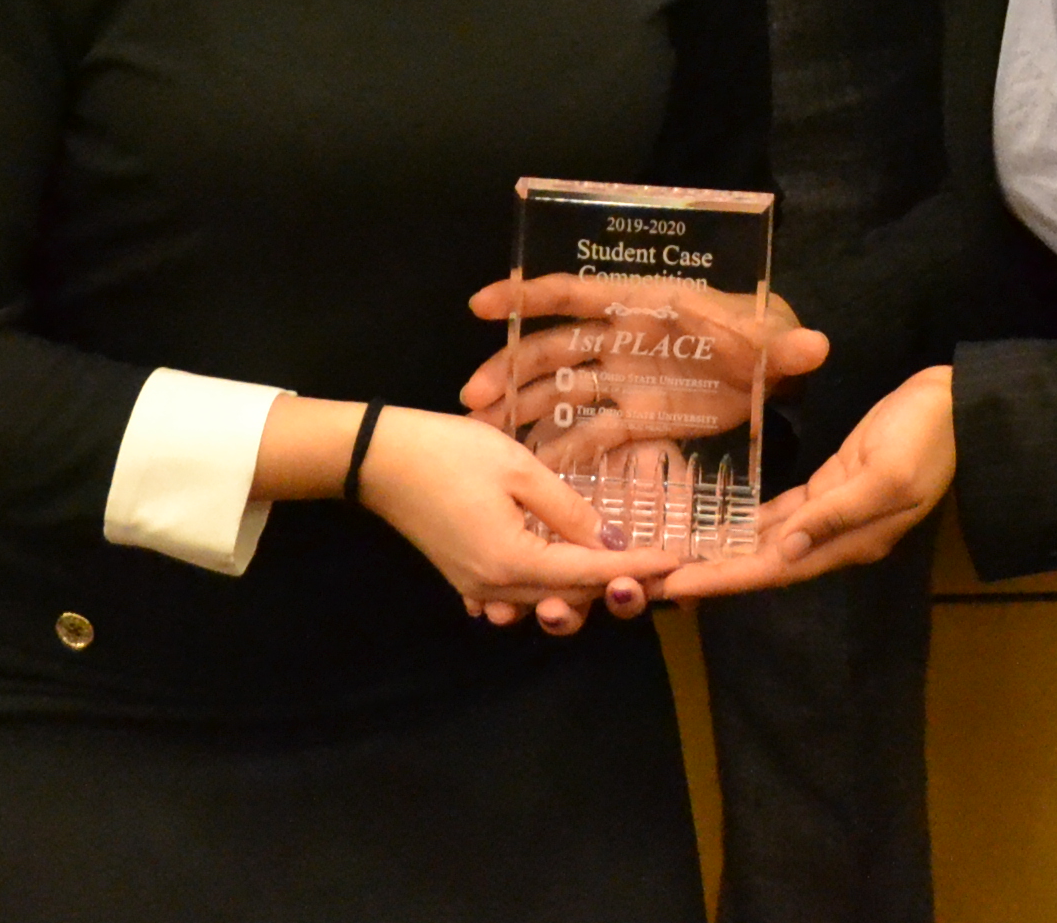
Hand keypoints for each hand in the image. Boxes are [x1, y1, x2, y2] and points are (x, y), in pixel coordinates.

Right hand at [342, 404, 685, 636]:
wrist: (379, 458)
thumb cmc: (451, 453)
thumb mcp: (520, 470)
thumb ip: (568, 511)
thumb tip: (610, 544)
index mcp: (513, 562)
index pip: (590, 574)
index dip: (637, 569)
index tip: (677, 563)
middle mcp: (496, 589)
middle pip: (569, 600)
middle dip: (614, 587)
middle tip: (656, 568)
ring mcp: (476, 589)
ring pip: (542, 602)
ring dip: (580, 593)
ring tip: (617, 572)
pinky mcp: (463, 578)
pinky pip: (511, 598)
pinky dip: (540, 592)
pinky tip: (559, 577)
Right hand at [462, 273, 826, 439]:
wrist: (777, 367)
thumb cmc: (768, 338)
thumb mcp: (775, 338)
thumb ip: (789, 346)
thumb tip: (818, 347)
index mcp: (646, 308)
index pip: (579, 295)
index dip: (530, 294)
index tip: (482, 303)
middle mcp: (624, 342)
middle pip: (555, 350)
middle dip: (511, 368)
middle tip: (473, 398)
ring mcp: (625, 383)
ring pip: (561, 392)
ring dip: (521, 409)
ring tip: (482, 433)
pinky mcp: (635, 420)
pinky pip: (589, 435)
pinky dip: (558, 449)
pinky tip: (529, 472)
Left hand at [656, 363, 954, 601]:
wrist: (960, 407)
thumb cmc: (926, 436)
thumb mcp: (887, 474)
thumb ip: (838, 514)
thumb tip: (787, 550)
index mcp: (851, 540)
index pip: (774, 568)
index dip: (724, 578)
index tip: (675, 586)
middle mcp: (836, 537)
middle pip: (763, 563)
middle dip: (712, 572)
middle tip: (656, 578)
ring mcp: (833, 513)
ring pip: (769, 542)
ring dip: (726, 551)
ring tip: (677, 556)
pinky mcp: (831, 486)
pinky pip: (783, 515)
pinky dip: (750, 523)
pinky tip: (721, 525)